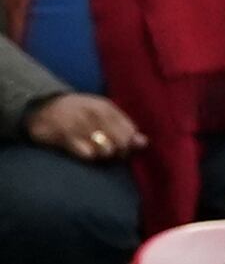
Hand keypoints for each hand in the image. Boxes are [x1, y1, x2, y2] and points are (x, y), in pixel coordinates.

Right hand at [24, 90, 142, 159]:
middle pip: (121, 143)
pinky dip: (87, 156)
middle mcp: (95, 113)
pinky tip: (81, 151)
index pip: (130, 131)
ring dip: (102, 156)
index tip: (120, 147)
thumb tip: (144, 143)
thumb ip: (123, 127)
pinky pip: (87, 154)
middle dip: (118, 152)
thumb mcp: (101, 114)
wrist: (41, 107)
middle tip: (107, 152)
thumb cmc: (77, 113)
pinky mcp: (65, 135)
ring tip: (93, 150)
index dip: (129, 144)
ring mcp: (80, 124)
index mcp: (106, 107)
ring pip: (106, 150)